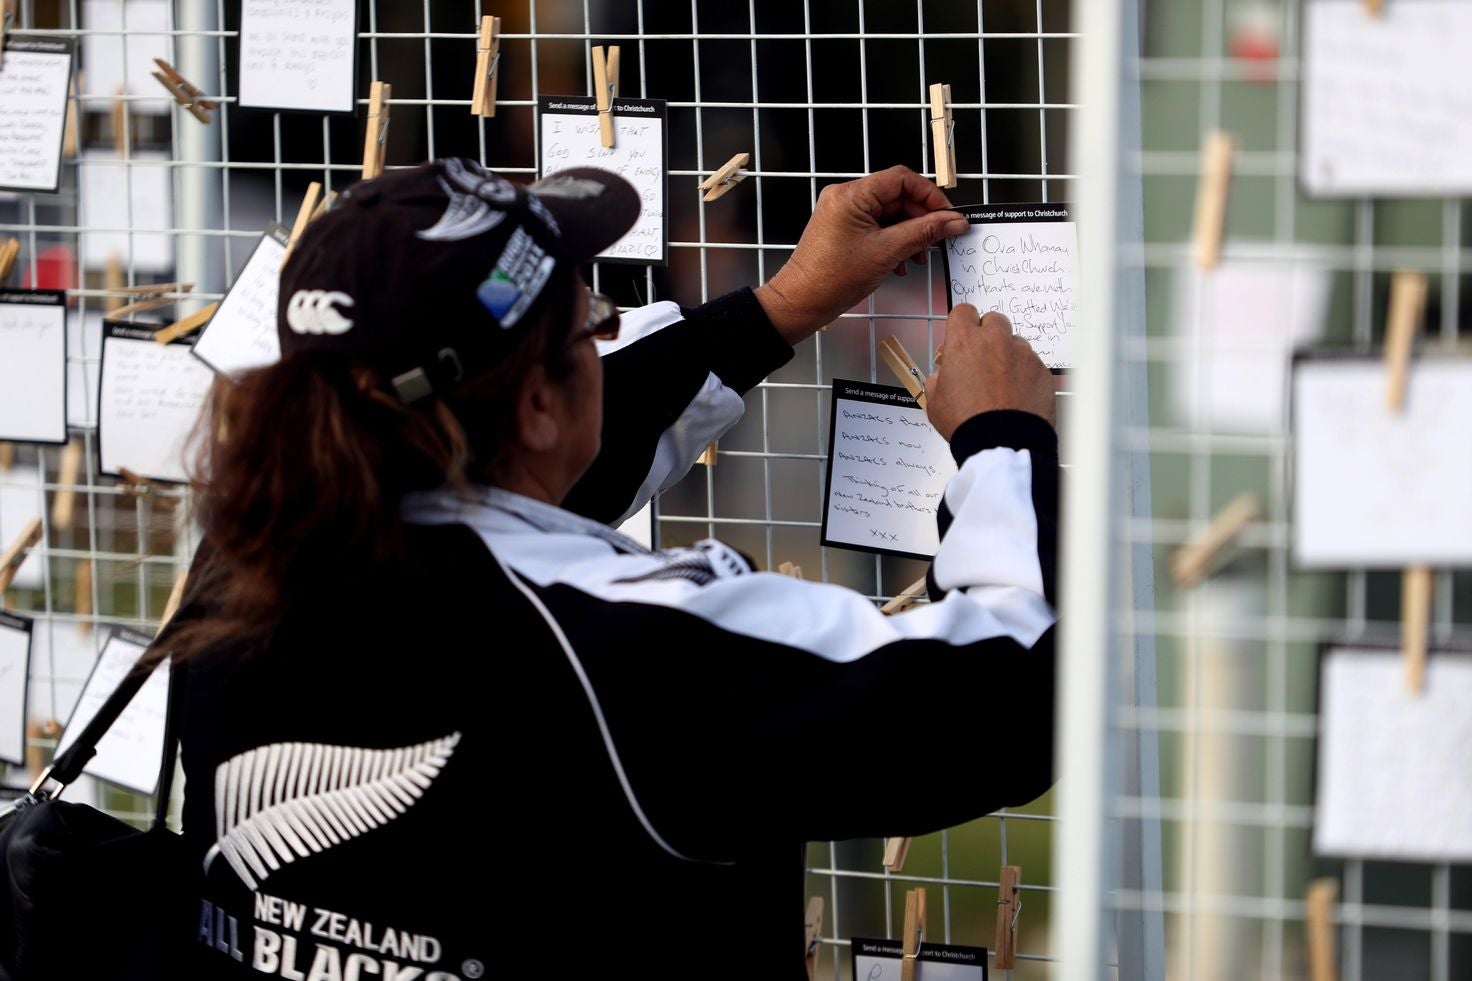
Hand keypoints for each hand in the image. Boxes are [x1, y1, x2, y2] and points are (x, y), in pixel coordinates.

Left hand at [754, 166, 970, 344]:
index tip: (947, 216)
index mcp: (852, 194)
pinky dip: (894, 241)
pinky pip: (878, 226)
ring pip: (890, 213)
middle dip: (920, 220)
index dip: (929, 196)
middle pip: (897, 196)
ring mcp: (843, 213)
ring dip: (909, 234)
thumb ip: (924, 233)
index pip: (902, 179)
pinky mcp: (844, 228)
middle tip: (937, 240)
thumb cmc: (831, 279)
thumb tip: (954, 221)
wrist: (801, 302)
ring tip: (917, 257)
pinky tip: (901, 263)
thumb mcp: (887, 253)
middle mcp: (845, 197)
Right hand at [925, 306, 1055, 439]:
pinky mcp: (1041, 370)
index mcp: (965, 343)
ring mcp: (1022, 354)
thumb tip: (942, 378)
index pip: (963, 312)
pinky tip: (1016, 396)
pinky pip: (1032, 364)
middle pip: (993, 320)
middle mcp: (995, 341)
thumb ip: (938, 380)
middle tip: (982, 358)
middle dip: (988, 335)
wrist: (1002, 442)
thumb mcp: (935, 401)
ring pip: (1015, 343)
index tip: (962, 335)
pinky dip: (1025, 375)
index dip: (961, 324)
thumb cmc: (968, 422)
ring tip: (1001, 384)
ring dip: (1008, 356)